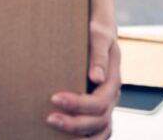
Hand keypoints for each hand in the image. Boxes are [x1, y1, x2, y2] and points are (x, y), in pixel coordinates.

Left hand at [46, 19, 120, 137]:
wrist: (98, 34)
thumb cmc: (95, 32)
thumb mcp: (98, 36)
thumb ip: (98, 55)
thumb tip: (96, 77)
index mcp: (113, 80)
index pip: (100, 102)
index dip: (78, 104)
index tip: (55, 98)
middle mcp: (112, 97)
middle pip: (99, 121)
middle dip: (74, 124)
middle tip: (50, 118)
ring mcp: (106, 106)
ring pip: (101, 132)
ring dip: (80, 138)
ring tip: (56, 138)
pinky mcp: (97, 111)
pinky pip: (97, 133)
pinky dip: (84, 139)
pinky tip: (63, 138)